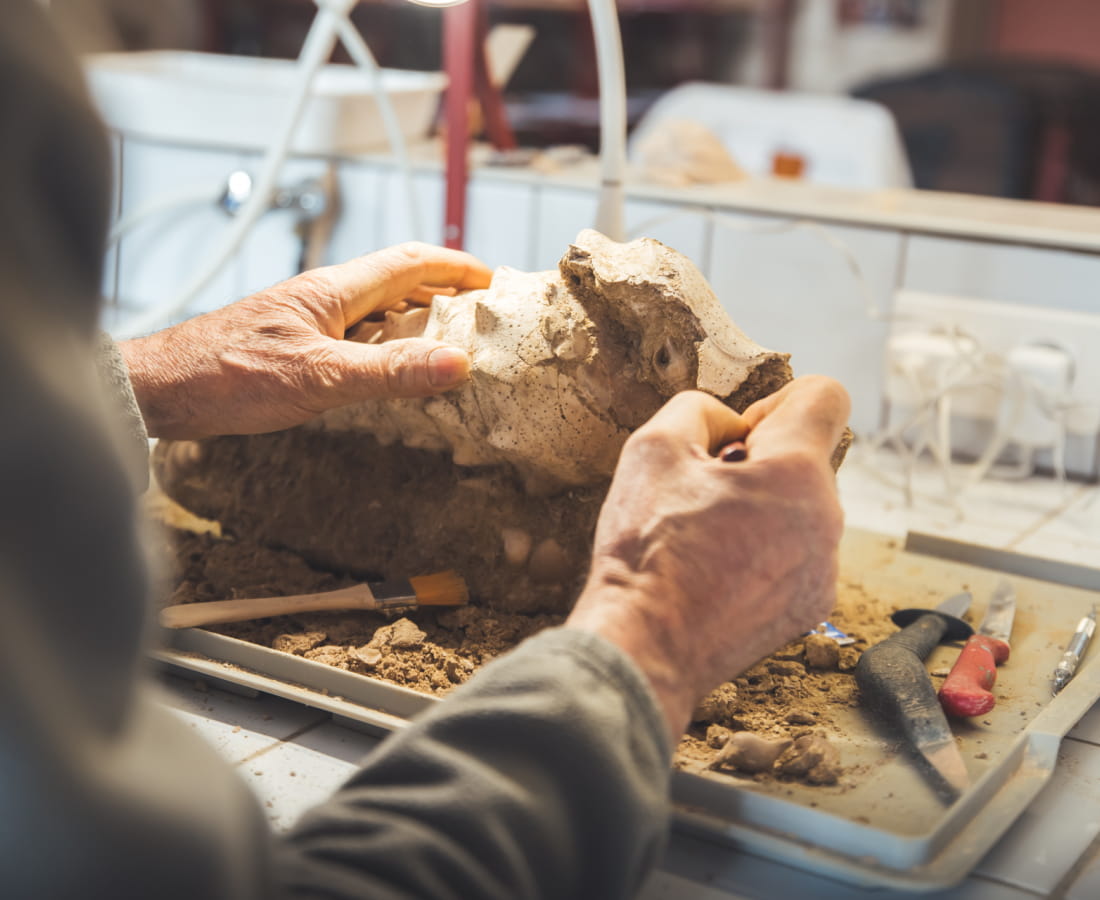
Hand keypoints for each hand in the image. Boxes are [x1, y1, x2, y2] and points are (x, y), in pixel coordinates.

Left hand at [119, 243, 492, 438]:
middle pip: (397, 283)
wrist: (162, 390)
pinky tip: (393, 376)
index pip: (408, 262)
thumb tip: (457, 363)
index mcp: (333, 291)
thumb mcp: (320, 376)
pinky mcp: (295, 350)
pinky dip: (387, 351)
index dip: (455, 266)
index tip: (492, 280)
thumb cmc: (228, 375)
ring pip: (377, 314)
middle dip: (444, 292)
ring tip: (451, 347)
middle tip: (481, 316)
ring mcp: (308, 323)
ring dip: (417, 323)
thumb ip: (389, 372)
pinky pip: (355, 341)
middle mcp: (324, 300)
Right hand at [566, 376, 849, 742]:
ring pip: (801, 510)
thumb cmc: (647, 550)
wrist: (643, 646)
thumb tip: (726, 424)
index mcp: (797, 473)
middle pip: (807, 459)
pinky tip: (716, 572)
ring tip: (704, 538)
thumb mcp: (653, 447)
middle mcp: (827, 521)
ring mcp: (824, 570)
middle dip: (759, 463)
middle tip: (702, 493)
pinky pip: (798, 555)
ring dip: (761, 509)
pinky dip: (764, 552)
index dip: (777, 400)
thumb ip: (699, 409)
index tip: (739, 435)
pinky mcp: (811, 607)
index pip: (826, 396)